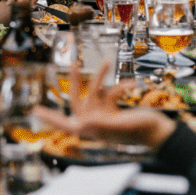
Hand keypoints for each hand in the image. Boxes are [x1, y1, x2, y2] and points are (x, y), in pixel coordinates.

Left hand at [31, 62, 176, 147]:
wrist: (160, 132)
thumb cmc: (142, 132)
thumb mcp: (120, 126)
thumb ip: (101, 126)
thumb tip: (80, 125)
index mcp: (92, 129)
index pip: (65, 123)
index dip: (49, 117)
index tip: (35, 110)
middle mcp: (95, 122)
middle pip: (78, 100)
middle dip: (76, 81)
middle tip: (73, 64)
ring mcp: (105, 115)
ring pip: (96, 91)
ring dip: (102, 77)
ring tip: (106, 62)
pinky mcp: (115, 110)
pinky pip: (112, 93)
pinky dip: (121, 87)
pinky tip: (132, 85)